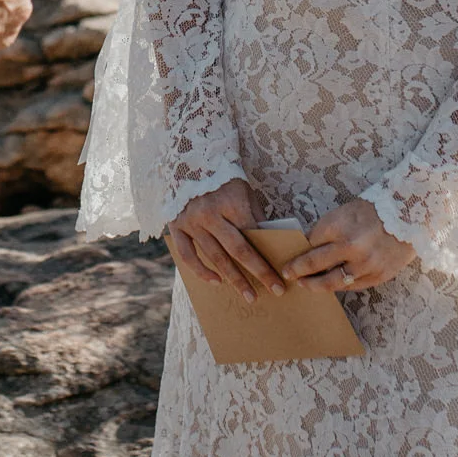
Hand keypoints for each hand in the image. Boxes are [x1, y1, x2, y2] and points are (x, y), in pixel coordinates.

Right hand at [166, 178, 284, 303]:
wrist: (189, 161)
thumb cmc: (223, 178)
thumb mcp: (245, 192)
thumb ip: (255, 217)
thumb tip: (269, 244)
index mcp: (231, 203)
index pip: (253, 238)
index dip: (267, 259)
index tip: (280, 278)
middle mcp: (210, 214)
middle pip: (237, 251)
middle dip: (256, 274)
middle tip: (272, 292)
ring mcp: (191, 221)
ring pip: (214, 256)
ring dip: (233, 279)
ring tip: (249, 295)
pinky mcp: (177, 226)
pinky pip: (187, 254)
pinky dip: (201, 270)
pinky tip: (216, 282)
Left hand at [283, 197, 416, 295]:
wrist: (411, 214)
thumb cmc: (375, 210)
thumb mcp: (346, 212)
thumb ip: (328, 230)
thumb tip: (308, 246)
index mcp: (339, 225)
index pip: (310, 242)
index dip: (299, 249)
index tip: (290, 254)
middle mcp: (350, 246)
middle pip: (313, 264)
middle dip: (297, 270)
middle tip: (287, 274)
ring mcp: (364, 264)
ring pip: (331, 282)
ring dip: (314, 285)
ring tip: (305, 285)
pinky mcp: (377, 276)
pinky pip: (352, 286)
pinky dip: (339, 286)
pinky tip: (331, 285)